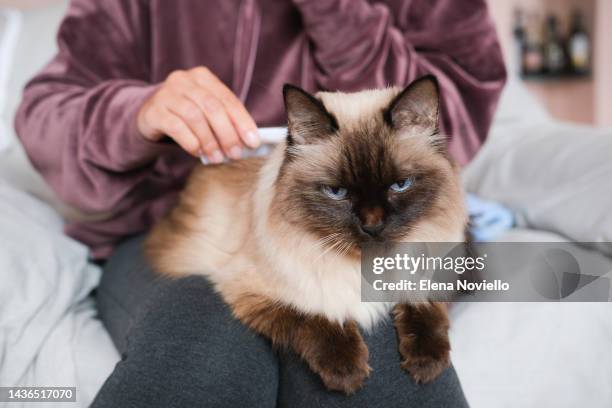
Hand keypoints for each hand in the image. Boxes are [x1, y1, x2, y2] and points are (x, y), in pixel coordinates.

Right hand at [137, 67, 259, 162]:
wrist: (151, 115)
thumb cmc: (186, 115)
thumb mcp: (207, 112)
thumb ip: (226, 120)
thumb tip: (250, 142)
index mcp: (202, 77)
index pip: (228, 99)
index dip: (243, 121)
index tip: (253, 142)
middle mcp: (183, 80)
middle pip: (212, 107)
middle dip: (227, 133)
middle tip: (235, 153)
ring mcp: (166, 94)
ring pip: (194, 117)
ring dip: (209, 141)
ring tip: (217, 157)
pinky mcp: (154, 111)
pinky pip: (176, 127)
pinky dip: (191, 142)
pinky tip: (198, 152)